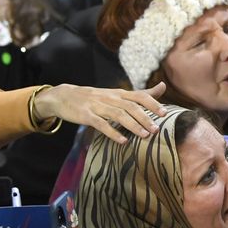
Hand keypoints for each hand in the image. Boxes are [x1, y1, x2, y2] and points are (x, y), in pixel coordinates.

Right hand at [33, 82, 167, 143]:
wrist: (63, 96)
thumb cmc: (95, 97)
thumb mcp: (118, 94)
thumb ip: (140, 94)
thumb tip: (163, 86)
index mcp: (119, 93)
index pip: (139, 96)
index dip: (153, 103)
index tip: (165, 114)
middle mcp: (110, 98)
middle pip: (131, 106)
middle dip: (145, 118)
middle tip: (157, 130)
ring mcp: (97, 106)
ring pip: (118, 115)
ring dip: (133, 126)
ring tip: (145, 135)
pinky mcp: (86, 116)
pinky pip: (101, 124)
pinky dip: (113, 133)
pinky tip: (123, 141)